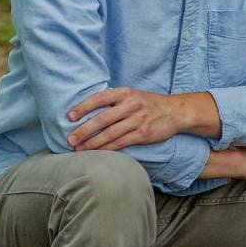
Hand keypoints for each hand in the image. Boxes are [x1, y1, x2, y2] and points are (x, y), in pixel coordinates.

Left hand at [67, 87, 208, 149]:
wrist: (176, 111)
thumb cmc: (149, 104)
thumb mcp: (133, 95)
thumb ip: (115, 101)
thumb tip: (90, 109)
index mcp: (125, 93)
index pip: (99, 98)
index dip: (83, 107)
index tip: (70, 116)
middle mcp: (131, 105)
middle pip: (102, 119)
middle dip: (84, 130)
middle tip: (70, 139)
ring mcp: (137, 120)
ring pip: (109, 134)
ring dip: (92, 143)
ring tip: (79, 149)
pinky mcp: (143, 134)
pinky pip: (120, 143)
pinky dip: (106, 149)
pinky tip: (97, 153)